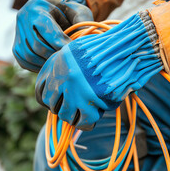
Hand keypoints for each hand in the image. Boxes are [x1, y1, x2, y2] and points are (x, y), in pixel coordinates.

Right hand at [13, 0, 92, 71]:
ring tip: (60, 62)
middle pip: (37, 45)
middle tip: (67, 59)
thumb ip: (82, 21)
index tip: (73, 50)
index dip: (61, 43)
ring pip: (29, 55)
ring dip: (46, 62)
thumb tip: (83, 38)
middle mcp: (22, 18)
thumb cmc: (67, 12)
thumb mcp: (76, 10)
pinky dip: (37, 66)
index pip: (47, 30)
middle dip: (54, 54)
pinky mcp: (15, 47)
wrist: (50, 12)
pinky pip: (24, 61)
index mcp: (37, 7)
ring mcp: (17, 33)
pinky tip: (49, 64)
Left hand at [35, 12, 162, 129]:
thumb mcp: (80, 50)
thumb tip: (61, 91)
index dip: (47, 100)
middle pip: (53, 106)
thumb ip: (67, 68)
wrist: (129, 47)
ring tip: (86, 110)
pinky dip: (87, 123)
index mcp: (57, 63)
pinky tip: (93, 117)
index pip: (41, 91)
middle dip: (62, 109)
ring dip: (75, 116)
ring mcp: (78, 91)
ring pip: (67, 116)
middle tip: (73, 107)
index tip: (56, 102)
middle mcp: (64, 78)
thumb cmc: (108, 47)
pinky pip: (86, 121)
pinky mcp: (95, 102)